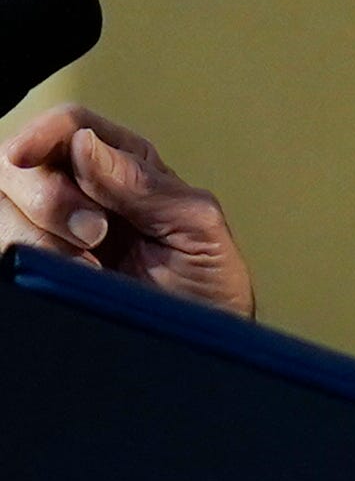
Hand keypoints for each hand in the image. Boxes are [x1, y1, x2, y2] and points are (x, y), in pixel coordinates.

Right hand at [0, 107, 255, 316]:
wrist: (202, 354)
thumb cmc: (208, 291)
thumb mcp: (199, 233)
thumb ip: (149, 186)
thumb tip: (85, 145)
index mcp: (122, 168)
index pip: (69, 126)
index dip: (43, 133)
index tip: (26, 155)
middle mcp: (77, 190)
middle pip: (20, 162)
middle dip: (49, 196)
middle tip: (96, 235)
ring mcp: (48, 229)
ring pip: (1, 206)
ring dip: (38, 235)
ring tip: (90, 267)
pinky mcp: (34, 266)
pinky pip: (3, 249)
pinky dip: (26, 259)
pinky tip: (70, 277)